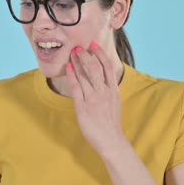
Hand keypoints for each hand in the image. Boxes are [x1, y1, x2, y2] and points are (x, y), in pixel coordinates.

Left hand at [65, 41, 127, 155]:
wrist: (110, 140)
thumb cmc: (111, 122)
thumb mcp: (115, 102)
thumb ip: (109, 89)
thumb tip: (104, 78)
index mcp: (113, 90)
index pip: (107, 66)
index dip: (100, 53)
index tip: (93, 44)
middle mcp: (104, 92)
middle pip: (94, 67)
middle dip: (86, 55)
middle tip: (78, 47)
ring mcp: (93, 99)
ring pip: (84, 75)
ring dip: (77, 62)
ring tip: (72, 54)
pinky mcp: (83, 107)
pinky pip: (76, 87)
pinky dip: (71, 75)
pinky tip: (68, 68)